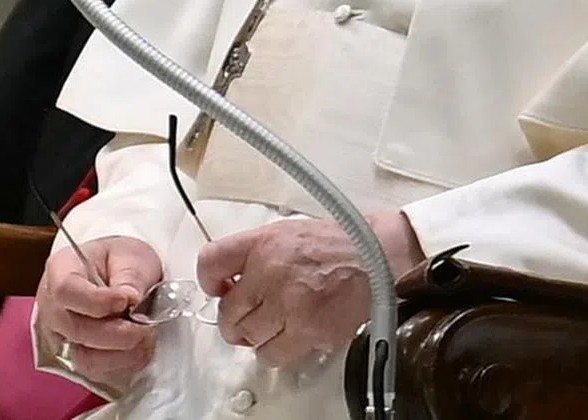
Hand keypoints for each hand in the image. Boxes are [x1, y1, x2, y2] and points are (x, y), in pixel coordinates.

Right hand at [35, 235, 162, 388]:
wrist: (120, 272)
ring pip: (84, 358)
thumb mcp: (129, 256)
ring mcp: (61, 335)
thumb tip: (131, 302)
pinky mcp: (76, 356)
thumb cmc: (119, 259)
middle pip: (76, 329)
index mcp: (60, 269)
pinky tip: (140, 347)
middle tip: (145, 324)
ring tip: (146, 336)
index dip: (97, 301)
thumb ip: (129, 277)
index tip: (127, 300)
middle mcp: (53, 306)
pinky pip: (95, 371)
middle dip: (116, 333)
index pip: (66, 290)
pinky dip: (122, 363)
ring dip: (121, 353)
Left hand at [195, 211, 423, 368]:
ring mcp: (287, 302)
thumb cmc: (339, 244)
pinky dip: (276, 352)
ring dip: (256, 337)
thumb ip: (259, 252)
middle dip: (235, 319)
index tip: (218, 289)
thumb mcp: (290, 232)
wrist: (378, 255)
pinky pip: (272, 355)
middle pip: (227, 311)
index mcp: (264, 241)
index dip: (208, 281)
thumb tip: (233, 279)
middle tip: (250, 317)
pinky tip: (290, 337)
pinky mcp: (306, 329)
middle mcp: (270, 270)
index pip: (211, 261)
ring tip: (275, 326)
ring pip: (247, 337)